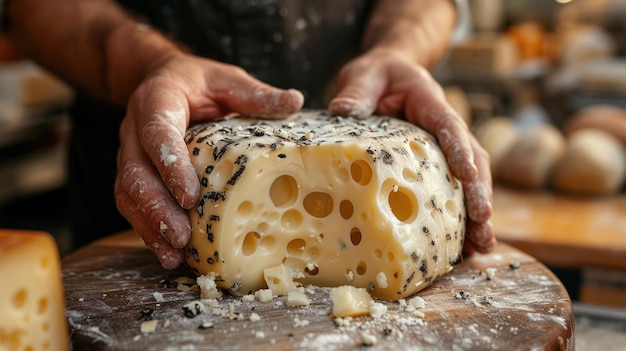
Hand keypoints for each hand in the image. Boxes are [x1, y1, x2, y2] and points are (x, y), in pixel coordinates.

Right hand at [114, 53, 303, 268]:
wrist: (161, 79)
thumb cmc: (197, 82)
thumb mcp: (226, 79)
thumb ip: (254, 93)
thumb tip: (295, 100)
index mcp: (158, 100)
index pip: (158, 133)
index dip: (172, 165)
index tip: (190, 196)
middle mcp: (135, 129)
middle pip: (137, 172)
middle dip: (158, 207)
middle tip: (181, 236)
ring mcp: (130, 153)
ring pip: (129, 193)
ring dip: (149, 225)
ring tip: (173, 254)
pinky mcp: (133, 173)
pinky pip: (132, 204)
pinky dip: (147, 230)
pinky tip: (167, 253)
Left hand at [329, 49, 495, 253]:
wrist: (388, 74)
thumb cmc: (378, 74)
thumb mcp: (365, 74)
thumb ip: (357, 91)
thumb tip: (342, 110)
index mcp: (430, 103)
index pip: (450, 127)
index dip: (461, 152)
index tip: (470, 177)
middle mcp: (444, 128)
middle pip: (472, 160)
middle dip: (479, 194)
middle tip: (484, 227)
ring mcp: (443, 148)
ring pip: (468, 179)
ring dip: (476, 213)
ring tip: (482, 248)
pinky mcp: (435, 164)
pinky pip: (450, 188)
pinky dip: (458, 215)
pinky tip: (461, 245)